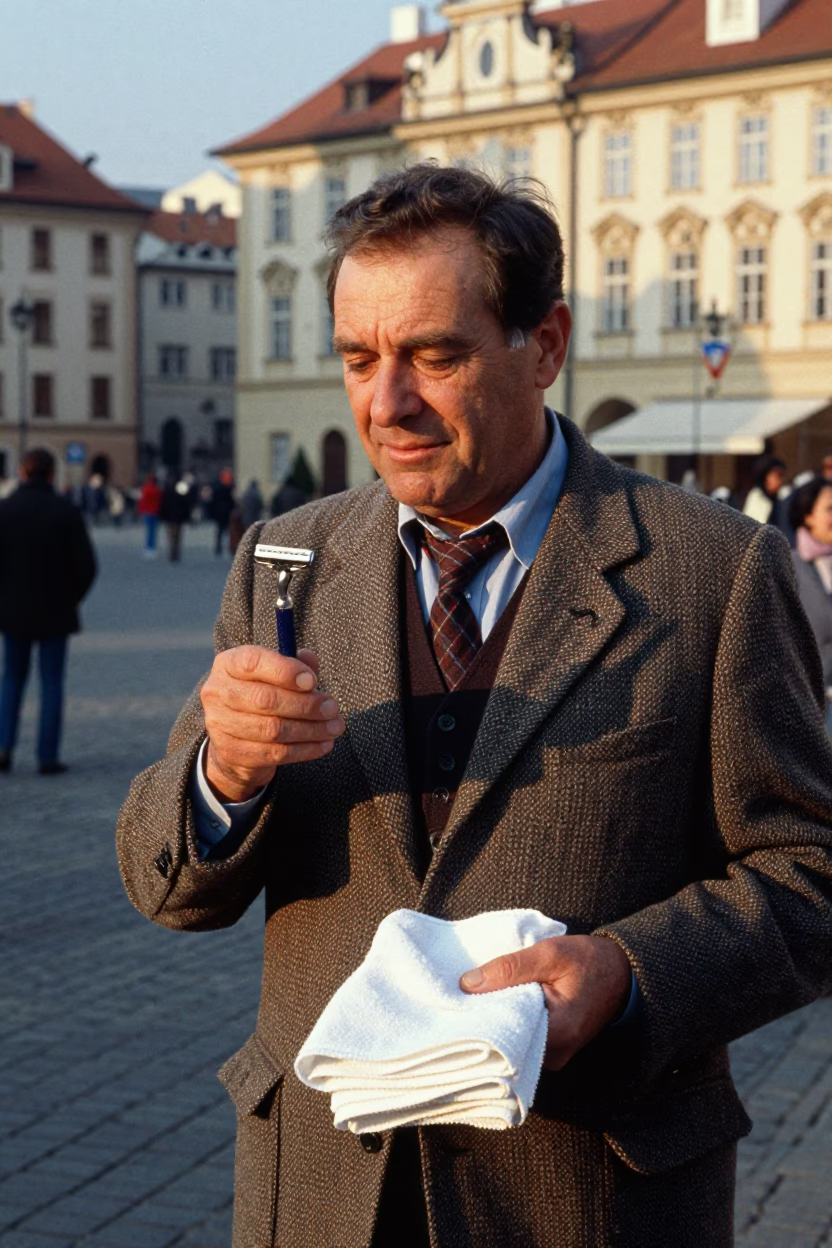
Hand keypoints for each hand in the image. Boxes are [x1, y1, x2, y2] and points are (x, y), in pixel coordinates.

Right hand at [199, 646, 344, 801]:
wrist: (236, 738)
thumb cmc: (262, 695)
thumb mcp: (276, 675)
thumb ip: (294, 664)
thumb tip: (309, 658)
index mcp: (228, 664)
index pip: (253, 662)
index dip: (285, 671)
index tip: (313, 681)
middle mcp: (217, 692)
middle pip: (265, 699)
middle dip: (306, 705)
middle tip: (333, 708)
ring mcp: (219, 724)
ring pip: (272, 729)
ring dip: (310, 729)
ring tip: (334, 727)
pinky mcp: (230, 752)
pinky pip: (273, 753)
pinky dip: (304, 750)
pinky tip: (324, 745)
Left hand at [459, 935, 631, 1069]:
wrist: (622, 973)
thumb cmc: (590, 961)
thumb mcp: (550, 953)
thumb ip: (510, 968)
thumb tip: (467, 983)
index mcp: (557, 1035)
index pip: (504, 1033)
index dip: (479, 1014)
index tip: (459, 998)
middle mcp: (555, 1056)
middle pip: (505, 1041)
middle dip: (484, 1017)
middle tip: (462, 995)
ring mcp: (553, 1056)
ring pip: (512, 1040)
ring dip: (497, 1017)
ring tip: (478, 997)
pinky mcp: (552, 1049)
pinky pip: (522, 1038)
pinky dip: (510, 1020)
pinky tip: (497, 1003)